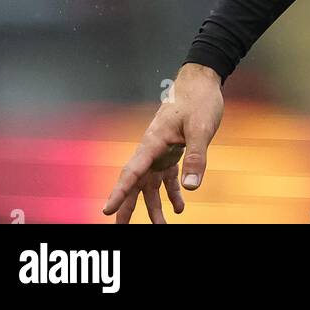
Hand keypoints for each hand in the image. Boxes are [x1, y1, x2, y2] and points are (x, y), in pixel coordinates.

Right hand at [102, 63, 224, 222]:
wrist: (202, 81)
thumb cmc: (199, 100)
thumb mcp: (202, 128)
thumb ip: (196, 157)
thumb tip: (192, 188)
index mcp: (153, 141)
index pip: (132, 171)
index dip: (119, 192)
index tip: (107, 211)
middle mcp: (152, 148)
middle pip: (135, 182)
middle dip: (127, 205)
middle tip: (120, 228)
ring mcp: (161, 151)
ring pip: (151, 183)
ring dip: (153, 205)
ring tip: (160, 227)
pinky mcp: (173, 151)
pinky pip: (167, 176)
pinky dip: (172, 192)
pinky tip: (179, 207)